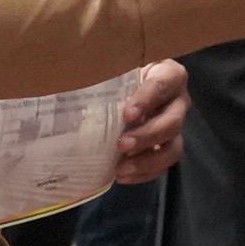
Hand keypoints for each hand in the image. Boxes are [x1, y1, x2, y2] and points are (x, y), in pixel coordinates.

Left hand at [113, 60, 188, 183]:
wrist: (120, 91)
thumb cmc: (116, 74)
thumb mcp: (112, 68)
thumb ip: (102, 73)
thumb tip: (67, 82)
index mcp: (167, 74)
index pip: (162, 84)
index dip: (146, 100)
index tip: (126, 114)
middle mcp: (177, 100)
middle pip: (173, 121)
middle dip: (147, 135)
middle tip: (121, 145)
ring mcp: (176, 126)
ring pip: (174, 147)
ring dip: (148, 160)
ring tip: (121, 168)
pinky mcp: (169, 146)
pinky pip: (165, 165)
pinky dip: (145, 173)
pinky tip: (123, 176)